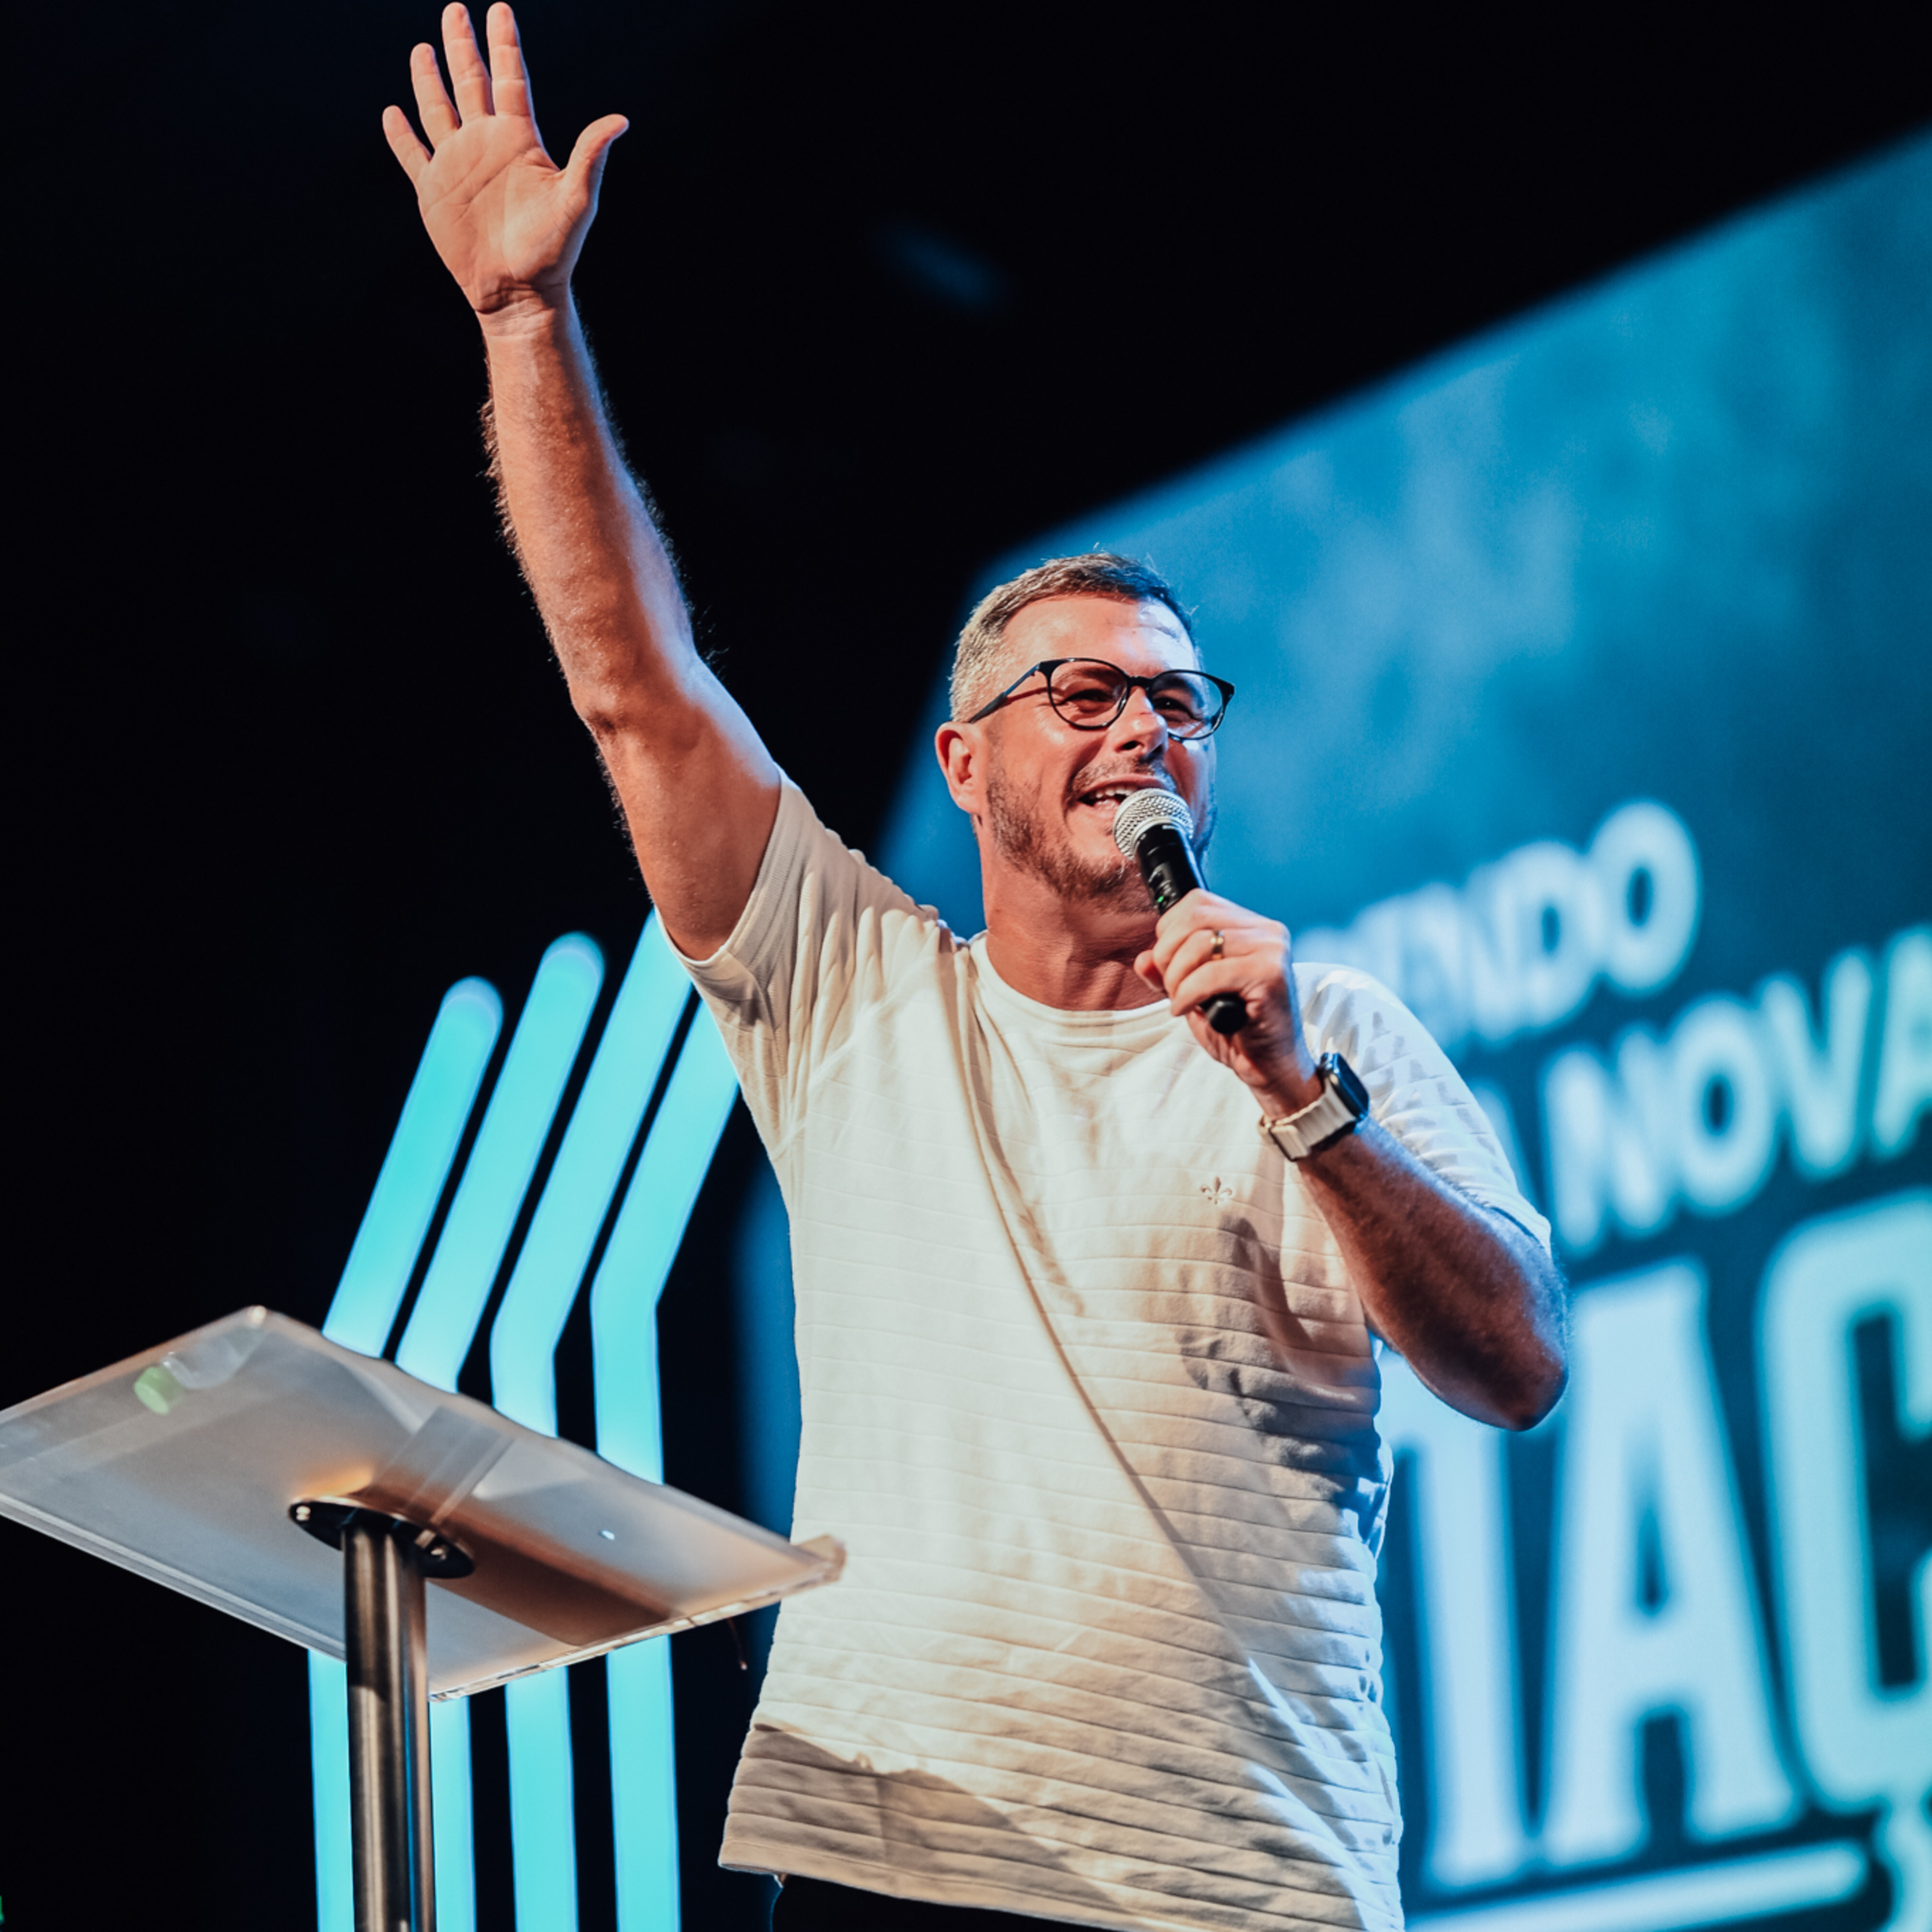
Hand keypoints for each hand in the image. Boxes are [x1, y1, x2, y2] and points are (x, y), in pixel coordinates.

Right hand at [383, 4, 626, 321]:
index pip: (510, 79)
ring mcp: (458, 165)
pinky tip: (393, 113)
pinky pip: (412, 155)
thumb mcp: (576, 200)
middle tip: (455, 9)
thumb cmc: (552, 251)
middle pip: (470, 82)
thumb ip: (590, 157)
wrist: (518, 292)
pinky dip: (400, 135)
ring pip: (438, 109)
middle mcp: (486, 145)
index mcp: (519, 140)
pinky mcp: (433, 191)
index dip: (504, 44)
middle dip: (462, 46)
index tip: (500, 10)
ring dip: (429, 79)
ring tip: (423, 48)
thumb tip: (620, 120)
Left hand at [1136, 892, 1321, 1114]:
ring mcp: (1272, 950)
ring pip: (1199, 944)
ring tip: (1181, 1000)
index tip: (1166, 964)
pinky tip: (1188, 1010)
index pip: (1197, 901)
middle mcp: (1267, 931)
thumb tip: (1144, 959)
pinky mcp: (1271, 975)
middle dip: (1167, 954)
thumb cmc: (1238, 1029)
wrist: (1271, 1066)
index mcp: (1251, 926)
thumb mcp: (1191, 994)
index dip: (1169, 931)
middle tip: (1169, 986)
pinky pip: (1210, 974)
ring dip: (1176, 978)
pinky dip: (1188, 993)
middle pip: (1194, 918)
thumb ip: (1166, 973)